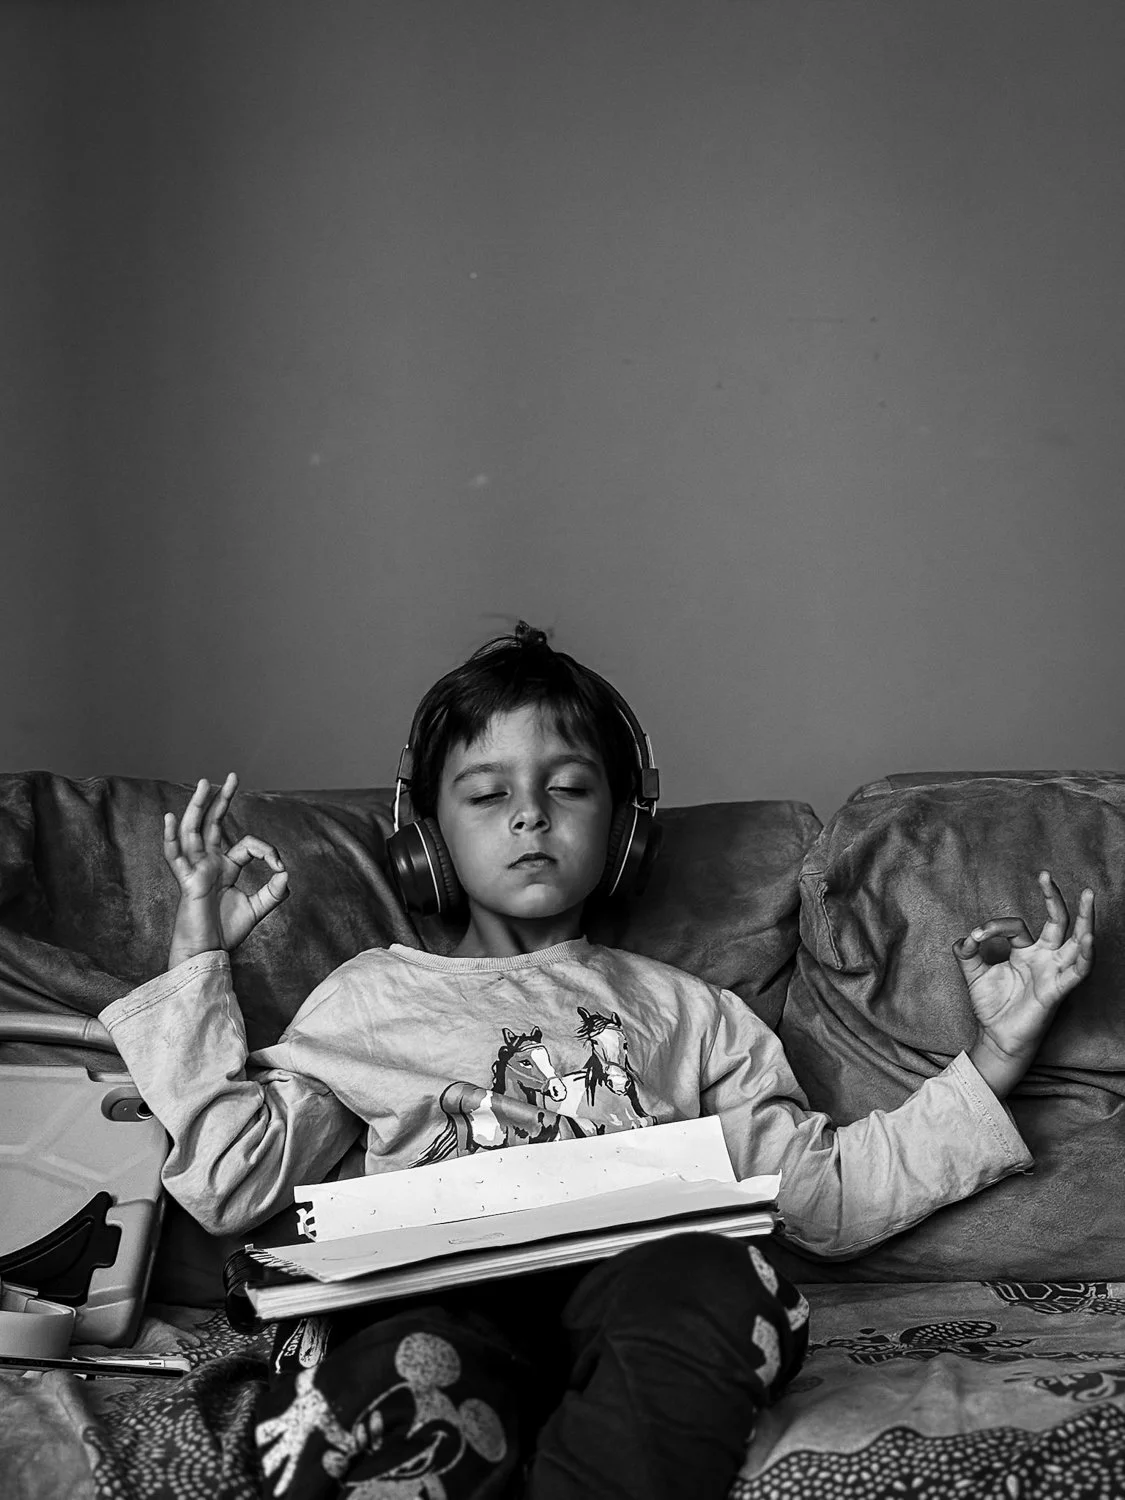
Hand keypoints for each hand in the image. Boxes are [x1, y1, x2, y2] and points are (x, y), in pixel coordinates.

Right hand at [164, 772, 288, 967]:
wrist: (208, 952)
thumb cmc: (226, 932)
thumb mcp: (257, 909)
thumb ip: (274, 892)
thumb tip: (286, 873)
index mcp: (225, 866)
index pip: (247, 844)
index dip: (267, 850)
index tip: (280, 865)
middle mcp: (208, 863)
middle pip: (213, 823)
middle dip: (222, 799)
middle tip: (233, 776)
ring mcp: (195, 869)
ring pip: (193, 830)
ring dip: (199, 806)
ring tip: (205, 783)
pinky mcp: (186, 881)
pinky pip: (175, 856)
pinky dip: (171, 837)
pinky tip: (170, 817)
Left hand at [956, 871, 1093, 1097]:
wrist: (996, 1037)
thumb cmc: (992, 1005)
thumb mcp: (973, 973)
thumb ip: (967, 952)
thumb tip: (966, 937)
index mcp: (1025, 951)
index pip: (1015, 925)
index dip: (993, 927)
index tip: (975, 937)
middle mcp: (1044, 957)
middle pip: (1057, 921)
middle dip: (1054, 898)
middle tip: (1046, 874)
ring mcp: (1053, 972)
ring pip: (1076, 941)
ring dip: (1084, 920)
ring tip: (1088, 896)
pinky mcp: (1057, 990)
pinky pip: (1077, 972)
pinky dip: (1084, 955)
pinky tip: (1087, 938)